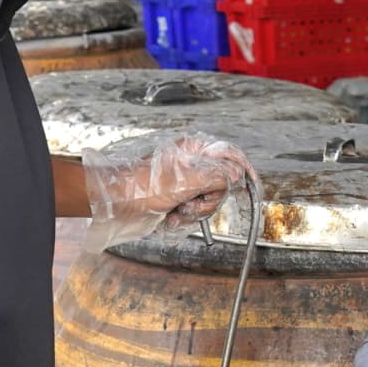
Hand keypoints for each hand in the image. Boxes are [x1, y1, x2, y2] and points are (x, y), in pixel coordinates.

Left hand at [82, 132, 252, 245]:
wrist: (117, 203)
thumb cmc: (144, 186)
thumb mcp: (187, 179)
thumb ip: (218, 175)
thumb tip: (237, 176)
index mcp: (194, 149)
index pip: (229, 154)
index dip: (243, 168)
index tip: (251, 183)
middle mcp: (191, 163)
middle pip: (221, 183)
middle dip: (209, 199)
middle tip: (194, 203)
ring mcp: (184, 181)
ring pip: (207, 200)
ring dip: (195, 211)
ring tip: (177, 211)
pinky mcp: (176, 198)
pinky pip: (193, 210)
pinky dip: (184, 217)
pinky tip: (170, 217)